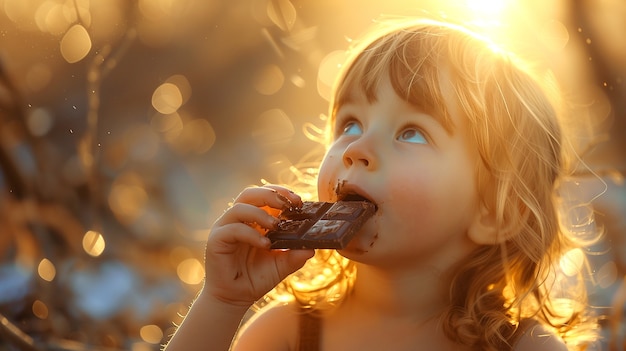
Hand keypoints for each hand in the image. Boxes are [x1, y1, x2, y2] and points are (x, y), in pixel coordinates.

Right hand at [203, 185, 313, 306]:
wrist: (234, 299)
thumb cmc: (255, 278)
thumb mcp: (281, 266)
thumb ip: (295, 255)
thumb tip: (313, 247)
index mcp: (253, 220)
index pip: (265, 196)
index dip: (281, 194)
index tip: (299, 201)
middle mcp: (238, 220)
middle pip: (250, 194)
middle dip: (272, 194)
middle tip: (290, 204)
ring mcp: (225, 228)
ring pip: (240, 207)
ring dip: (261, 213)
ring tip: (277, 226)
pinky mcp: (216, 240)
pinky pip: (233, 229)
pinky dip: (251, 234)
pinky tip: (265, 244)